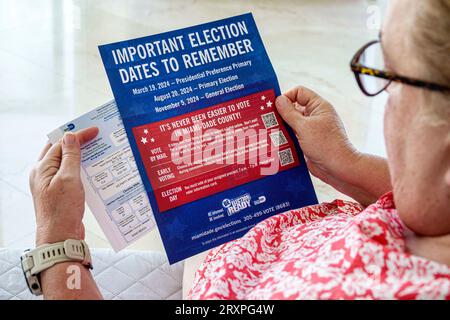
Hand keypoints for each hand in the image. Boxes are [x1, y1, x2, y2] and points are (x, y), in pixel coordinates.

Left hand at [29, 127, 97, 245]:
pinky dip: (82, 168)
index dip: (78, 135)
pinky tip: (93, 169)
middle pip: (60, 150)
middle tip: (94, 136)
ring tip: (96, 150)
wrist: (60, 238)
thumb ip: (70, 157)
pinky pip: (71, 174)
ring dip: (81, 155)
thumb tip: (70, 137)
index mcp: (42, 168)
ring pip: (66, 162)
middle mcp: (44, 174)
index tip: (94, 131)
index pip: (60, 143)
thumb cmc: (62, 211)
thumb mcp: (69, 179)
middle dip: (77, 142)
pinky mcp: (60, 193)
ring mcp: (51, 184)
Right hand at [276, 86, 357, 185]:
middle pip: (293, 108)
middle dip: (281, 114)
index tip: (276, 107)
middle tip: (268, 120)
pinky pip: (293, 136)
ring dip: (282, 127)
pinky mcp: (307, 141)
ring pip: (291, 123)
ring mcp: (311, 129)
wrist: (338, 168)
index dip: (287, 97)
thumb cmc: (326, 145)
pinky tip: (276, 143)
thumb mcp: (304, 126)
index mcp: (318, 106)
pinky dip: (285, 138)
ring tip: (270, 133)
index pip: (299, 92)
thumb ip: (290, 113)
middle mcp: (315, 116)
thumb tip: (279, 100)